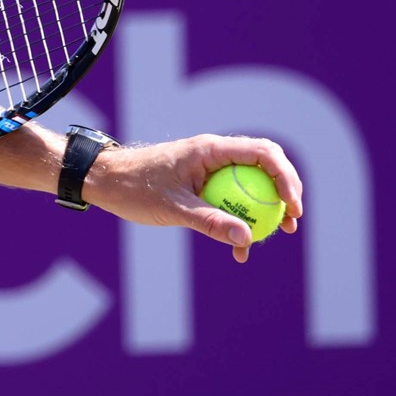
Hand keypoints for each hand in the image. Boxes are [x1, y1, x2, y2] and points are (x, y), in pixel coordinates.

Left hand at [83, 134, 303, 264]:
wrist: (103, 181)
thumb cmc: (133, 188)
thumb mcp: (173, 208)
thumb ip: (210, 222)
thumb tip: (247, 239)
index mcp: (210, 150)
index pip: (264, 153)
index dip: (286, 178)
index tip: (293, 208)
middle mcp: (214, 153)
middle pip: (265, 165)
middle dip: (284, 191)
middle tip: (292, 221)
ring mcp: (208, 166)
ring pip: (250, 181)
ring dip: (265, 206)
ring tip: (275, 234)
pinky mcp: (201, 180)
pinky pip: (231, 195)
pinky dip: (239, 216)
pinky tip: (240, 245)